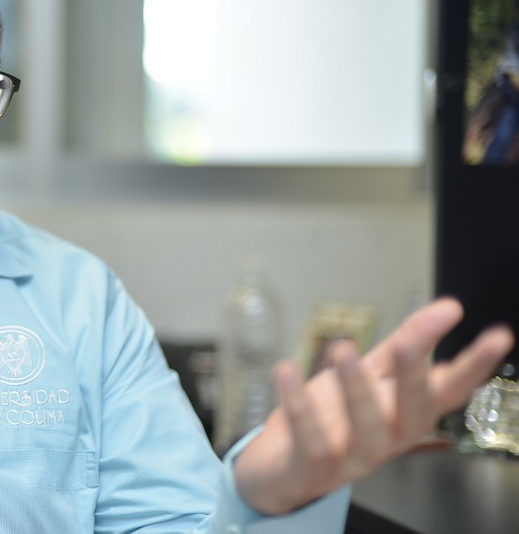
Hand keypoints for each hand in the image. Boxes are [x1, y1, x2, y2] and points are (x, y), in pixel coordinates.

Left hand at [233, 298, 513, 515]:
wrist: (279, 467)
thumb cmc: (330, 417)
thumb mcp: (369, 374)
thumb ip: (405, 344)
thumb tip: (448, 308)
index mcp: (405, 415)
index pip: (448, 392)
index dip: (473, 367)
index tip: (497, 336)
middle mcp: (388, 440)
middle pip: (413, 413)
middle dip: (412, 378)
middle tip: (407, 343)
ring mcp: (352, 458)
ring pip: (365, 429)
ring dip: (356, 389)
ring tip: (343, 348)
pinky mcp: (313, 468)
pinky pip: (311, 440)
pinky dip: (299, 405)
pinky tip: (287, 372)